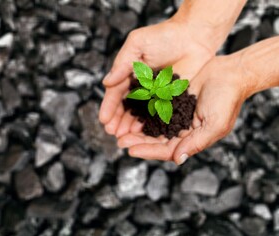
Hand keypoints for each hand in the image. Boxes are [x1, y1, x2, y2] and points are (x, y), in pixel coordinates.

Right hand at [99, 19, 213, 139]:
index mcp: (128, 73)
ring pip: (138, 113)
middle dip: (117, 120)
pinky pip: (156, 114)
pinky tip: (142, 132)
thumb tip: (106, 82)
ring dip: (129, 125)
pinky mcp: (169, 99)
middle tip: (112, 132)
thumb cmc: (164, 36)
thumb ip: (122, 64)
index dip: (109, 106)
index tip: (104, 119)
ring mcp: (154, 94)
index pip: (115, 93)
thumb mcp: (137, 44)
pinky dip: (148, 124)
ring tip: (123, 136)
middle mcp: (139, 86)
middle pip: (125, 107)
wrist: (194, 37)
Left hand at [118, 56, 246, 164]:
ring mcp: (175, 115)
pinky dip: (142, 112)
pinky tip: (129, 112)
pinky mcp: (171, 100)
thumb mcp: (214, 124)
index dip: (148, 150)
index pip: (166, 150)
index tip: (130, 150)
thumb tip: (177, 160)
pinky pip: (153, 108)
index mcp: (191, 138)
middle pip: (155, 140)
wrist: (230, 73)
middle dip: (137, 141)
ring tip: (119, 129)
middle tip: (119, 141)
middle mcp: (181, 129)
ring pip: (151, 126)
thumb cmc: (227, 99)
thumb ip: (196, 143)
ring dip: (136, 129)